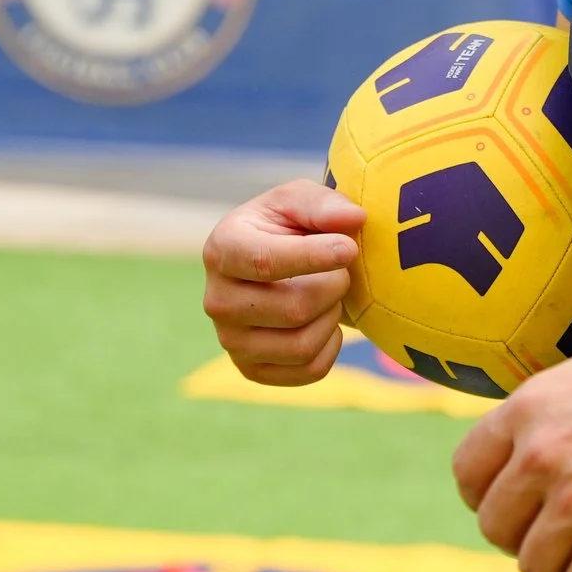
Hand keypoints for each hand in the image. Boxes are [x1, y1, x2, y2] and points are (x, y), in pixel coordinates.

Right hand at [200, 179, 364, 386]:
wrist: (275, 266)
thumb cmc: (288, 226)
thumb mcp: (301, 200)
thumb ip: (325, 204)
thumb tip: (354, 219)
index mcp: (222, 249)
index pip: (266, 262)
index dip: (314, 257)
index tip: (349, 248)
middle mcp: (217, 300)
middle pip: (294, 309)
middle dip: (333, 286)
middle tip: (341, 271)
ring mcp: (231, 341)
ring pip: (303, 345)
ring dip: (332, 317)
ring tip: (330, 295)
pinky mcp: (252, 370)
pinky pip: (309, 370)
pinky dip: (331, 346)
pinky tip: (325, 321)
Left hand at [452, 317, 571, 571]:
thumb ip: (538, 421)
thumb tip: (511, 463)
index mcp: (526, 411)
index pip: (468, 474)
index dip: (489, 497)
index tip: (519, 506)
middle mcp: (539, 455)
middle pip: (496, 527)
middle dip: (527, 536)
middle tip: (565, 531)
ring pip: (533, 567)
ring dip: (561, 567)